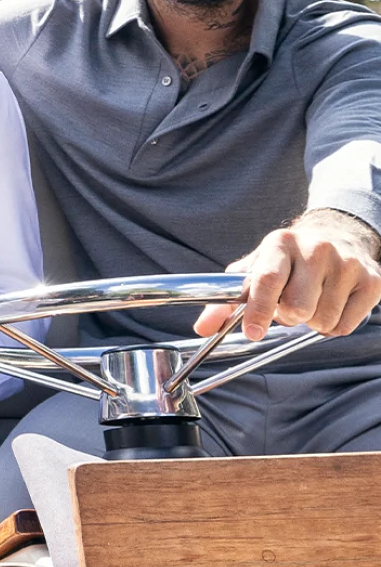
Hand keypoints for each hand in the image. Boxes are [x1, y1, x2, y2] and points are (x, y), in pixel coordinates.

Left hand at [195, 209, 380, 340]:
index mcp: (280, 243)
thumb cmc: (288, 259)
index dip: (259, 310)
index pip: (267, 280)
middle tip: (289, 304)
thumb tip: (203, 328)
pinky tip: (332, 304)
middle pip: (297, 308)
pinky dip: (334, 326)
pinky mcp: (373, 281)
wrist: (336, 234)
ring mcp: (348, 264)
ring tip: (312, 300)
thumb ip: (227, 299)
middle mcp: (316, 249)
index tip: (252, 333)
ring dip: (312, 321)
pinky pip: (346, 326)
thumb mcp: (255, 269)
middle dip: (288, 316)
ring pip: (322, 321)